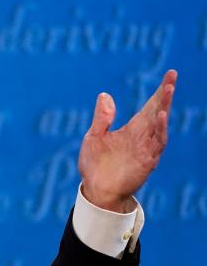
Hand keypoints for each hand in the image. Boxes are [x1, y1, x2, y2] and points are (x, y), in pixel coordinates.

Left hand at [77, 69, 176, 211]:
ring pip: (160, 124)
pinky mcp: (147, 160)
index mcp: (132, 129)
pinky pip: (157, 142)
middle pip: (158, 110)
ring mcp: (146, 148)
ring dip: (164, 107)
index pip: (149, 106)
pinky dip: (160, 129)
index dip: (160, 91)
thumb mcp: (93, 137)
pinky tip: (161, 116)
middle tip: (172, 76)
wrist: (96, 191)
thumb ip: (102, 118)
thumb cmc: (94, 166)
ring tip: (168, 89)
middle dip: (166, 93)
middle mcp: (143, 136)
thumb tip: (105, 94)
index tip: (170, 74)